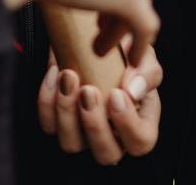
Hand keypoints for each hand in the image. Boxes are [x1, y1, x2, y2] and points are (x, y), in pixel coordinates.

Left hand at [37, 41, 162, 164]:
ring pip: (71, 144)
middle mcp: (112, 136)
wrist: (95, 41)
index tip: (117, 94)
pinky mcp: (58, 123)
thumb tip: (133, 91)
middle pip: (106, 154)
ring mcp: (83, 134)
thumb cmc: (125, 54)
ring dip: (67, 112)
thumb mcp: (143, 55)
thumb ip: (147, 71)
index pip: (140, 142)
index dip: (128, 124)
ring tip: (68, 77)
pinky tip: (55, 73)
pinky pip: (49, 124)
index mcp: (139, 124)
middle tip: (89, 90)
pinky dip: (47, 100)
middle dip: (94, 124)